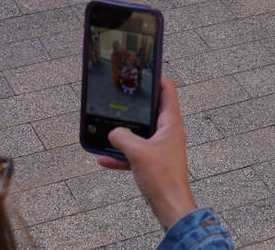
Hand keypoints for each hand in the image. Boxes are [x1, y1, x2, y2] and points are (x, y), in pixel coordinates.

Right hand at [97, 77, 196, 231]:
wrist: (170, 206)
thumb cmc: (162, 178)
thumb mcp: (138, 153)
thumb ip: (122, 137)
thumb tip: (113, 132)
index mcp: (171, 123)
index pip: (168, 91)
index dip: (157, 78)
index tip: (145, 69)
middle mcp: (169, 132)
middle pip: (152, 111)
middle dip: (136, 105)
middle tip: (121, 96)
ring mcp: (162, 147)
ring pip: (141, 133)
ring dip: (125, 133)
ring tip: (107, 128)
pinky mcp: (155, 162)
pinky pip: (136, 153)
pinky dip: (122, 154)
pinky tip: (104, 158)